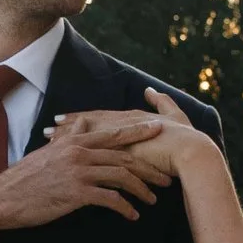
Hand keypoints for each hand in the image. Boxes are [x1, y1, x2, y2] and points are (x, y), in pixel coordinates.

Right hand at [0, 126, 180, 234]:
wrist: (5, 198)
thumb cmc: (26, 178)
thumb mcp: (48, 152)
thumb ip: (67, 139)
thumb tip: (79, 127)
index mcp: (74, 142)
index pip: (113, 134)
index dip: (139, 132)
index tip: (160, 130)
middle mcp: (79, 153)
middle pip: (124, 156)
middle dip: (148, 167)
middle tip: (165, 177)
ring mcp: (78, 172)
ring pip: (120, 176)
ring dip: (141, 189)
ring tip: (153, 200)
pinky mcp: (76, 193)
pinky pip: (109, 199)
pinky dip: (125, 208)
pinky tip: (132, 216)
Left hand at [52, 91, 221, 185]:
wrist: (193, 152)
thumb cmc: (187, 140)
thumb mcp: (174, 118)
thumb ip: (162, 102)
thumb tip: (150, 89)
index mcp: (133, 116)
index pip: (101, 116)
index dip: (82, 118)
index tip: (64, 120)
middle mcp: (123, 120)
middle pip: (89, 121)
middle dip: (69, 126)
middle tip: (48, 128)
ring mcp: (121, 132)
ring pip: (87, 131)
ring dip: (67, 136)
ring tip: (48, 139)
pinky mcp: (120, 146)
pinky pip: (92, 147)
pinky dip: (77, 149)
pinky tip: (62, 154)